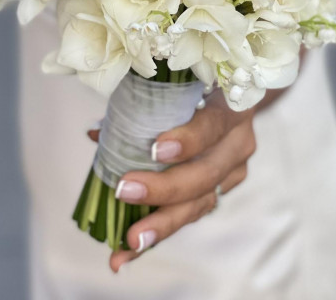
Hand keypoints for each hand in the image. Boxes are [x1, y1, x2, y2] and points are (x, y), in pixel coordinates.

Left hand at [87, 91, 257, 272]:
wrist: (230, 94)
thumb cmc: (195, 84)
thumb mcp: (177, 84)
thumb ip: (142, 103)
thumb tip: (97, 134)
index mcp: (232, 105)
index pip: (214, 125)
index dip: (188, 140)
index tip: (156, 150)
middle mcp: (238, 142)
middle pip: (206, 174)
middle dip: (164, 188)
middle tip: (124, 191)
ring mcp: (234, 171)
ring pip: (201, 203)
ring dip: (162, 224)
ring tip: (129, 242)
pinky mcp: (222, 191)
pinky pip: (190, 214)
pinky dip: (158, 231)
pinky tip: (126, 252)